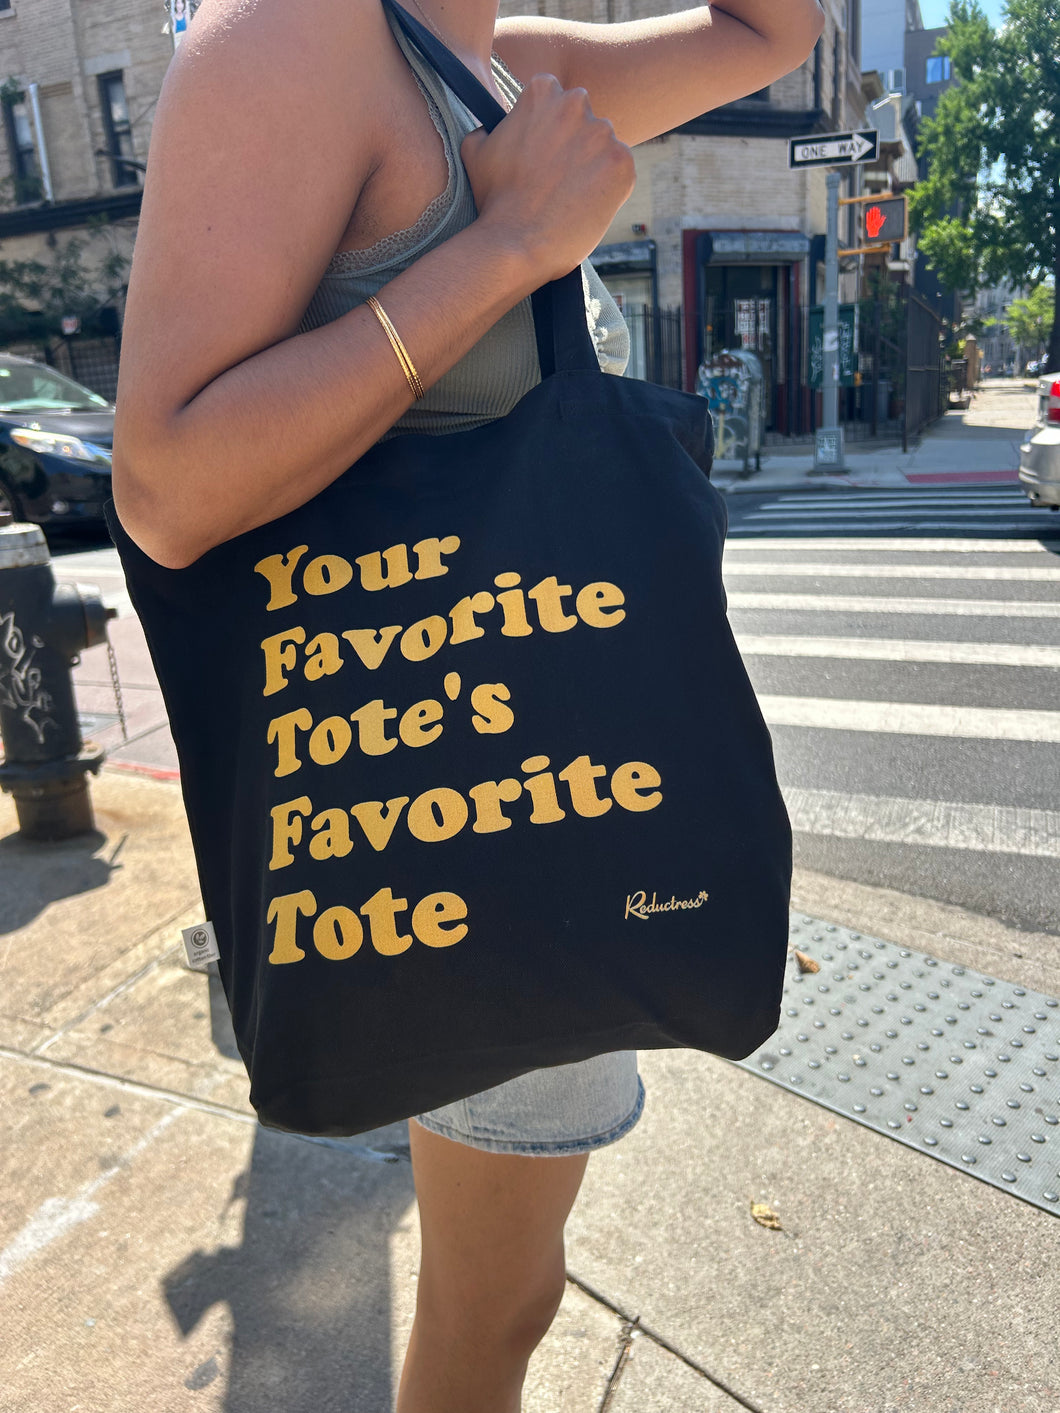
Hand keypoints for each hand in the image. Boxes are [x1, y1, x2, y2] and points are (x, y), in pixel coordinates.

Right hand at [461, 74, 635, 284]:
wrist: (517, 243)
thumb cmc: (494, 200)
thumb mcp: (476, 150)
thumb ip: (489, 128)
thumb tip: (490, 128)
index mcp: (543, 91)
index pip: (556, 99)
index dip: (550, 129)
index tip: (543, 153)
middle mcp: (576, 103)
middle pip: (584, 120)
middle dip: (575, 144)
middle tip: (558, 177)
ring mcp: (603, 133)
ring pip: (604, 147)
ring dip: (593, 167)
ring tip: (570, 198)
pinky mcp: (623, 163)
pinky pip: (621, 173)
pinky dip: (609, 190)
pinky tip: (585, 206)